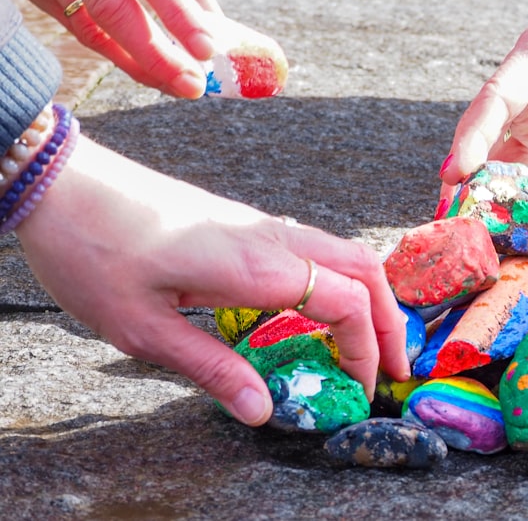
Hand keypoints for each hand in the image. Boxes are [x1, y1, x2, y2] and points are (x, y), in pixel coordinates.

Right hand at [0, 0, 220, 97]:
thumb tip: (218, 29)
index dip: (180, 14)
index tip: (208, 50)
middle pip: (112, 7)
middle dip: (157, 55)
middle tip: (193, 85)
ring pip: (92, 28)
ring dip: (139, 64)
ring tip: (176, 84)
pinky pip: (79, 29)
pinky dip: (116, 53)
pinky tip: (147, 69)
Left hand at [16, 136, 409, 425]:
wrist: (64, 183)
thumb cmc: (94, 253)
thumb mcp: (144, 329)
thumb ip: (212, 369)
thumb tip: (263, 412)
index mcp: (257, 265)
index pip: (346, 302)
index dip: (366, 349)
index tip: (361, 388)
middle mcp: (272, 238)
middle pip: (364, 268)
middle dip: (389, 318)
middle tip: (394, 366)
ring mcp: (260, 225)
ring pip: (344, 252)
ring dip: (368, 296)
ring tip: (369, 341)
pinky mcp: (244, 223)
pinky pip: (316, 248)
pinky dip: (341, 280)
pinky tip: (323, 309)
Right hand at [439, 0, 527, 201]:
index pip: (498, 96)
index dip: (474, 136)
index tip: (455, 172)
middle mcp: (525, 77)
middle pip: (484, 124)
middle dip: (463, 167)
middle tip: (448, 212)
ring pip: (493, 146)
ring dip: (479, 182)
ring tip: (463, 223)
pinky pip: (515, 158)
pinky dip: (504, 186)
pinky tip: (494, 215)